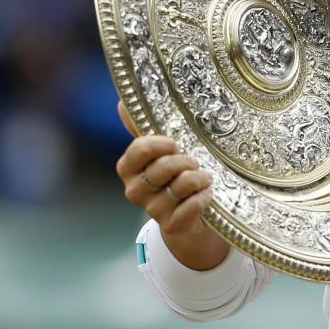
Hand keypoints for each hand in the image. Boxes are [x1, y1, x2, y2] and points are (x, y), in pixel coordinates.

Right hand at [114, 101, 227, 269]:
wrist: (189, 215)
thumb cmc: (174, 175)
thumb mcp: (161, 150)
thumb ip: (143, 127)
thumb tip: (122, 102)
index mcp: (128, 168)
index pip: (139, 149)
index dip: (161, 144)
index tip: (175, 144)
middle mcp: (135, 190)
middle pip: (162, 168)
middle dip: (185, 161)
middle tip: (194, 162)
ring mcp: (152, 210)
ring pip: (181, 186)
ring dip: (199, 178)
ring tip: (204, 177)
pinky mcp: (172, 226)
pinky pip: (191, 207)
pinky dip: (204, 197)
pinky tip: (207, 194)